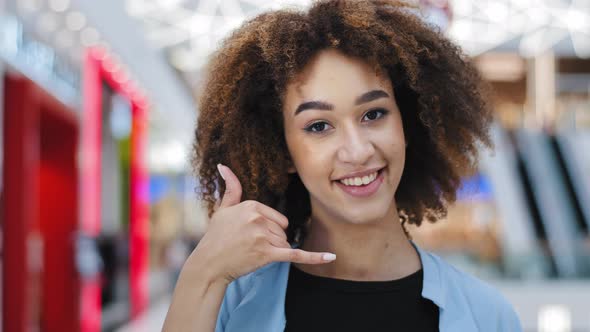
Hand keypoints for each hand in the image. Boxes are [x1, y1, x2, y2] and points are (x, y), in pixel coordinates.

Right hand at [188, 164, 335, 283]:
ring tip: (252, 253)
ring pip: (285, 243)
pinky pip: (295, 254)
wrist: (209, 264)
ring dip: (274, 252)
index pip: (278, 218)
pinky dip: (314, 257)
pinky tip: (331, 256)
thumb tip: (223, 165)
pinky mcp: (267, 254)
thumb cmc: (216, 237)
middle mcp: (258, 219)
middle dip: (272, 241)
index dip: (268, 230)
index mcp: (252, 205)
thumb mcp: (223, 209)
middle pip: (283, 231)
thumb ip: (231, 187)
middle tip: (250, 246)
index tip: (249, 236)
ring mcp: (263, 236)